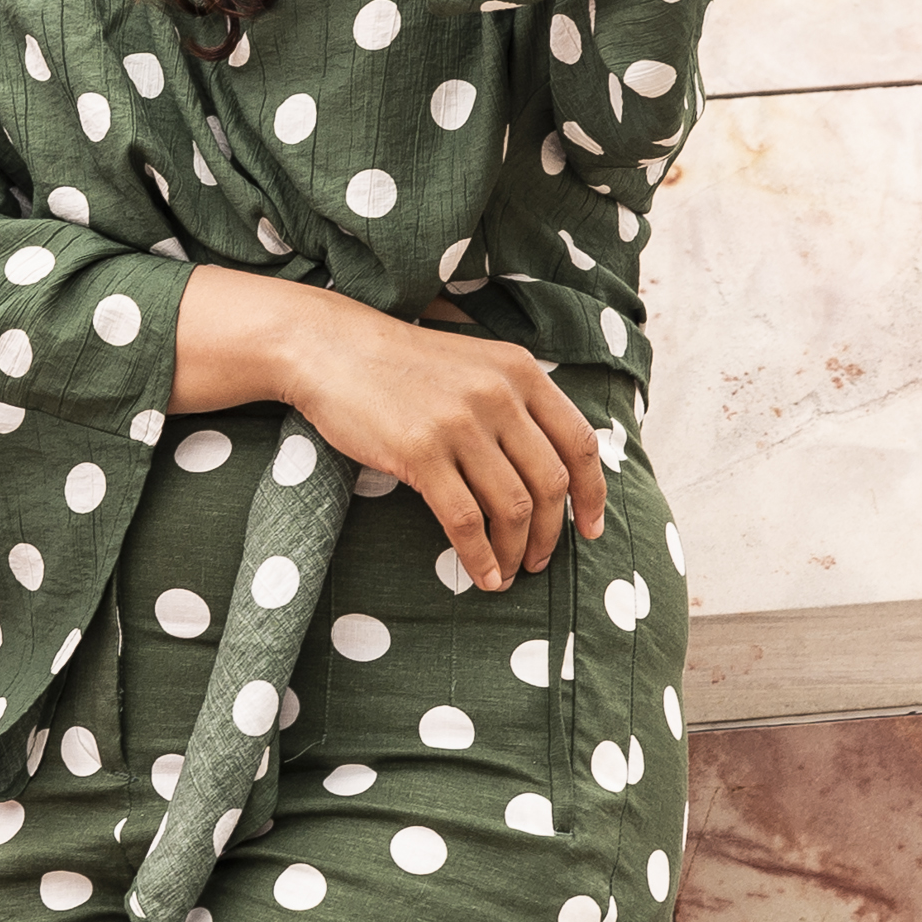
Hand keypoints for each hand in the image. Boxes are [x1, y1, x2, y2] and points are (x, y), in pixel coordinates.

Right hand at [178, 271, 605, 591]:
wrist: (329, 348)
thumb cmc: (400, 365)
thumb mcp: (473, 365)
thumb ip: (515, 402)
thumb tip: (554, 468)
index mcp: (519, 371)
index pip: (579, 443)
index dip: (592, 494)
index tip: (591, 529)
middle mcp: (498, 394)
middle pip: (549, 483)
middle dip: (551, 533)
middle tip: (539, 560)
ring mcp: (460, 423)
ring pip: (512, 507)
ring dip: (516, 550)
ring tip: (508, 571)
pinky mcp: (421, 451)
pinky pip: (465, 520)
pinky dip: (480, 556)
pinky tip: (482, 574)